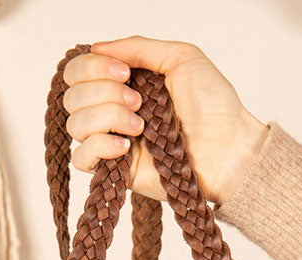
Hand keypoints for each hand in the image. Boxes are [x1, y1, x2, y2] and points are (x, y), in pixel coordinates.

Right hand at [62, 36, 267, 206]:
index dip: (93, 67)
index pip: (79, 71)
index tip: (126, 72)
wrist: (229, 150)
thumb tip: (97, 46)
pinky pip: (81, 158)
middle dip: (103, 93)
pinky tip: (126, 146)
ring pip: (76, 125)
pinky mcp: (116, 171)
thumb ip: (139, 46)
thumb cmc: (214, 105)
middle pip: (73, 97)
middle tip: (139, 101)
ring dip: (107, 118)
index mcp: (124, 82)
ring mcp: (112, 141)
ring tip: (140, 125)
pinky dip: (99, 147)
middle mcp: (112, 110)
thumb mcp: (181, 57)